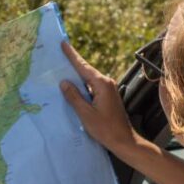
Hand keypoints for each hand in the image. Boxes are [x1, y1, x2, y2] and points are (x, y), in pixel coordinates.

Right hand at [60, 41, 138, 155]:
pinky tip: (72, 87)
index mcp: (101, 84)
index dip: (72, 55)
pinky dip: (81, 85)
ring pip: (88, 79)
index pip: (83, 66)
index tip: (63, 43)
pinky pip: (91, 87)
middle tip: (59, 53)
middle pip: (85, 70)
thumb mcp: (85, 113)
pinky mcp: (107, 96)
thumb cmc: (105, 129)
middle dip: (72, 63)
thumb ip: (74, 97)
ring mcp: (108, 89)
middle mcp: (106, 83)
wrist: (124, 140)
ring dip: (76, 75)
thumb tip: (64, 82)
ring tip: (61, 69)